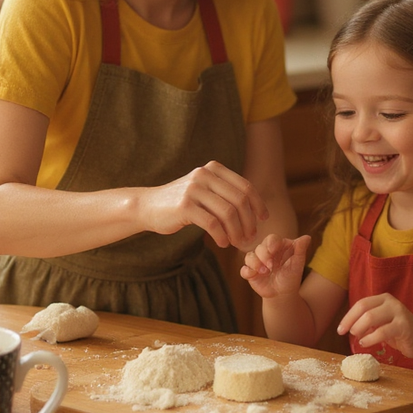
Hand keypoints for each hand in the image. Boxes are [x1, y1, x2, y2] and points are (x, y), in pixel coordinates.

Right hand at [141, 160, 268, 248]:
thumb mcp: (205, 190)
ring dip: (237, 232)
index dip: (258, 204)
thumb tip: (255, 209)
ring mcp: (194, 189)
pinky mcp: (185, 206)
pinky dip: (222, 236)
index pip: (245, 186)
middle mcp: (205, 174)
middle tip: (251, 237)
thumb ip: (225, 193)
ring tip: (237, 243)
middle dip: (249, 221)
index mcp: (214, 169)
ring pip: (228, 213)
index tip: (264, 219)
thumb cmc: (183, 203)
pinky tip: (223, 243)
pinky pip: (213, 223)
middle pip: (240, 200)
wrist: (149, 206)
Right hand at [240, 233, 310, 298]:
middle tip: (270, 266)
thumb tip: (307, 237)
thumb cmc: (292, 277)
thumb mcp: (297, 264)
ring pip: (249, 256)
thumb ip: (300, 250)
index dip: (271, 243)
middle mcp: (265, 252)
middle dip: (263, 255)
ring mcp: (257, 262)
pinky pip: (244, 269)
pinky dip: (247, 271)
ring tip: (264, 272)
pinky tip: (253, 274)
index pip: (272, 239)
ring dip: (255, 263)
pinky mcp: (250, 272)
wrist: (283, 294)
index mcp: (277, 246)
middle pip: (259, 247)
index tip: (273, 250)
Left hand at [337, 293, 412, 360]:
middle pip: (364, 309)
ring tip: (358, 339)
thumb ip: (367, 321)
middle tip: (347, 334)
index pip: (361, 304)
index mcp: (383, 299)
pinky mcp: (404, 325)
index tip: (340, 330)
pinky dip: (371, 338)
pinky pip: (382, 331)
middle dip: (351, 322)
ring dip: (360, 329)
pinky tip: (365, 343)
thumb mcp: (381, 323)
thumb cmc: (398, 332)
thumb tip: (348, 327)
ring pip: (371, 317)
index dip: (348, 317)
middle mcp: (390, 302)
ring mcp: (398, 312)